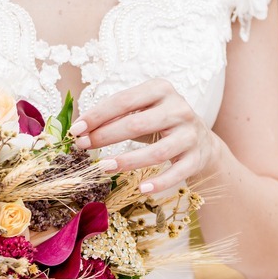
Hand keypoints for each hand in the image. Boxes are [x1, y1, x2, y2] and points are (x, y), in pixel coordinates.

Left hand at [69, 78, 217, 192]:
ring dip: (127, 161)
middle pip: (136, 124)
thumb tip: (81, 130)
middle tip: (82, 146)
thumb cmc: (159, 122)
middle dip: (105, 136)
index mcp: (161, 89)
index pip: (123, 101)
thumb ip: (114, 117)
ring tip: (104, 167)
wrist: (201, 139)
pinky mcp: (196, 157)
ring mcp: (190, 134)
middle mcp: (178, 108)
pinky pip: (177, 173)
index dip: (97, 115)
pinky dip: (160, 182)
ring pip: (156, 151)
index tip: (76, 129)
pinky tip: (142, 189)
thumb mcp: (140, 111)